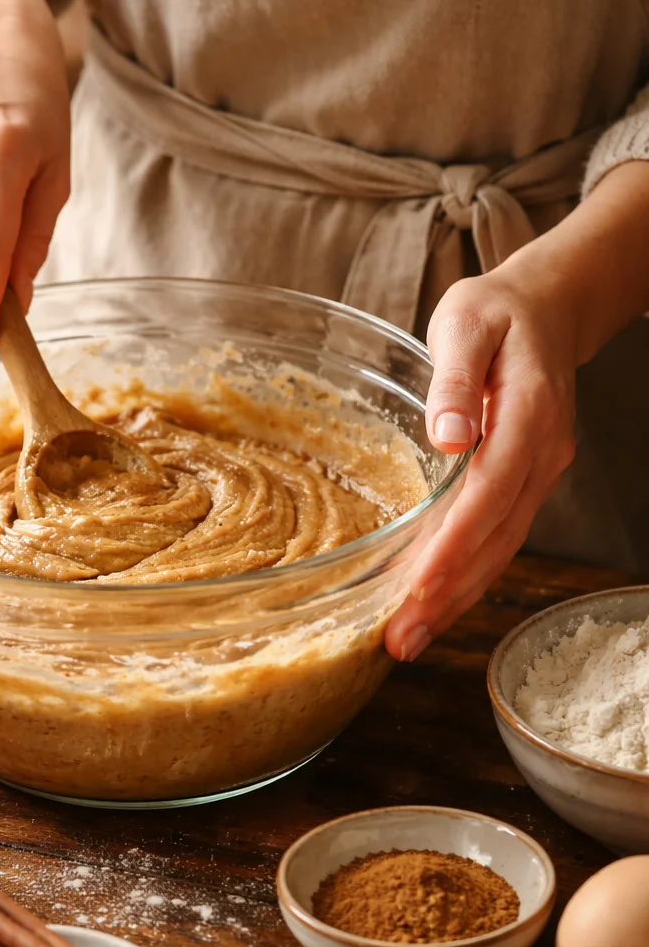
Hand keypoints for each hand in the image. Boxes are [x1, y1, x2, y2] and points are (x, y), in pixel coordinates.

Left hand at [384, 255, 577, 662]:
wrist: (545, 308)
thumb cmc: (495, 313)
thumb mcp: (466, 323)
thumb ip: (455, 379)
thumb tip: (448, 435)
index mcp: (530, 413)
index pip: (490, 491)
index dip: (455, 543)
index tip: (418, 584)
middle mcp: (542, 454)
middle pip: (496, 536)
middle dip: (448, 592)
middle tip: (400, 638)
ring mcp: (538, 473)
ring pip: (500, 547)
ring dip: (456, 597)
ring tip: (408, 639)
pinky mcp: (524, 483)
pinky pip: (498, 537)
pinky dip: (466, 575)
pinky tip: (432, 604)